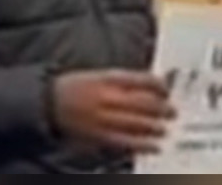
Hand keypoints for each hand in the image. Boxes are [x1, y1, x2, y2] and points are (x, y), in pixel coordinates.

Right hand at [52, 70, 174, 154]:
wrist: (48, 102)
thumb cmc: (75, 87)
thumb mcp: (98, 75)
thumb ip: (122, 81)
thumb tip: (149, 86)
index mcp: (108, 78)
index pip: (141, 80)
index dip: (158, 85)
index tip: (167, 90)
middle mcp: (107, 97)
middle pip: (142, 102)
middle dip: (161, 108)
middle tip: (172, 111)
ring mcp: (103, 117)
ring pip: (136, 123)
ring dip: (155, 127)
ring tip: (165, 128)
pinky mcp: (98, 135)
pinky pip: (124, 141)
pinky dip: (142, 144)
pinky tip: (154, 146)